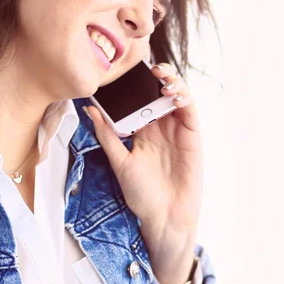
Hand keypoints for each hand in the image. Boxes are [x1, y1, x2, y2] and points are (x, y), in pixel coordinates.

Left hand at [85, 62, 202, 283]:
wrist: (164, 217)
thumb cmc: (141, 194)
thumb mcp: (120, 162)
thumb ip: (107, 135)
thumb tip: (90, 110)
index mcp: (141, 131)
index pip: (137, 100)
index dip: (132, 84)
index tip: (121, 70)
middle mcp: (159, 127)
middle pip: (157, 93)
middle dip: (151, 77)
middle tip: (142, 66)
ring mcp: (177, 130)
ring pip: (175, 97)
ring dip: (170, 82)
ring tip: (159, 75)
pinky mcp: (193, 137)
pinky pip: (190, 111)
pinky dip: (184, 97)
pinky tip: (174, 92)